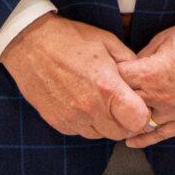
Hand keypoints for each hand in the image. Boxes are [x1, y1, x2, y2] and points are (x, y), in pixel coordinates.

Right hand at [1, 16, 150, 140]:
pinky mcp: (57, 122)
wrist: (30, 43)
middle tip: (121, 104)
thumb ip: (130, 64)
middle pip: (120, 133)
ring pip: (100, 135)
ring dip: (106, 124)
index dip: (142, 115)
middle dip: (125, 121)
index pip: (137, 121)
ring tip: (100, 101)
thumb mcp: (108, 42)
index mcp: (107, 88)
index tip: (139, 105)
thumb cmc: (71, 39)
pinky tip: (83, 103)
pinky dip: (87, 123)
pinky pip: (81, 132)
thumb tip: (144, 80)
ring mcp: (72, 118)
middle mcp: (90, 109)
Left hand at [117, 15, 174, 148]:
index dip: (108, 74)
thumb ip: (141, 58)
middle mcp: (161, 96)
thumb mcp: (162, 39)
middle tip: (104, 95)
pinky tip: (131, 141)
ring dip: (127, 119)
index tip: (103, 73)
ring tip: (114, 117)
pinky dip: (145, 140)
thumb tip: (126, 70)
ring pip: (140, 123)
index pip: (117, 80)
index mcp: (152, 73)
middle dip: (114, 98)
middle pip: (124, 104)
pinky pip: (163, 134)